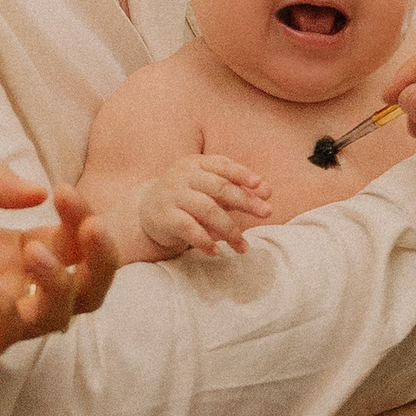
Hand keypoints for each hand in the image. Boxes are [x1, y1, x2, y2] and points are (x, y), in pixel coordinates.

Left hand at [0, 162, 121, 415]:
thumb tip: (39, 191)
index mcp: (6, 250)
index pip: (70, 240)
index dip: (82, 218)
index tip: (67, 192)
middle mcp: (9, 287)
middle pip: (87, 287)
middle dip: (102, 258)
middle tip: (90, 227)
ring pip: (59, 315)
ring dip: (61, 281)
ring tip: (35, 248)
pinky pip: (5, 334)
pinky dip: (2, 305)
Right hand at [139, 151, 269, 258]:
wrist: (147, 210)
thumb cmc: (188, 197)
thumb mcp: (210, 189)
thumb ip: (237, 189)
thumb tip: (267, 191)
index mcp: (196, 164)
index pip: (223, 165)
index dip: (243, 174)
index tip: (262, 186)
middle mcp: (183, 176)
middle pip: (219, 187)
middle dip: (245, 201)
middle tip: (267, 213)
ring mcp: (172, 195)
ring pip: (207, 209)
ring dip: (230, 230)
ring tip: (243, 247)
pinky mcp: (164, 217)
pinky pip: (188, 228)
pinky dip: (205, 240)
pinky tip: (217, 251)